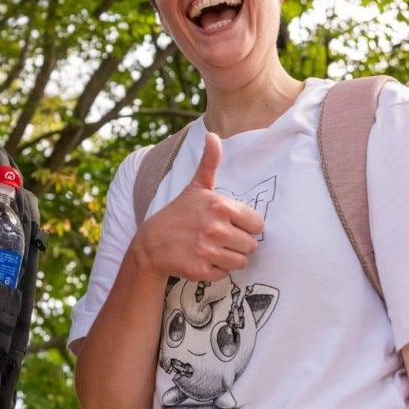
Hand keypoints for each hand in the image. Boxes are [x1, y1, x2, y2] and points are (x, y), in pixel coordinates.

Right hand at [132, 132, 263, 281]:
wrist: (151, 243)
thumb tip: (213, 135)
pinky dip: (217, 269)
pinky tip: (203, 259)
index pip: (257, 224)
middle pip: (252, 245)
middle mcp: (215, 228)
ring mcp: (207, 250)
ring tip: (212, 248)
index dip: (246, 226)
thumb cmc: (178, 214)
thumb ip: (209, 163)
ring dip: (230, 257)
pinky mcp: (201, 270)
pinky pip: (225, 274)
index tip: (230, 224)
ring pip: (241, 261)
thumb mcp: (196, 187)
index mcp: (220, 206)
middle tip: (220, 238)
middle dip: (238, 243)